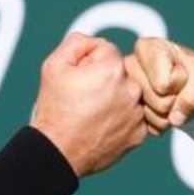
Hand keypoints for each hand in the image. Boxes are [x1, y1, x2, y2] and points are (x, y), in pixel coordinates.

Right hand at [30, 32, 145, 175]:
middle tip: (85, 97)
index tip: (78, 79)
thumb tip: (95, 43)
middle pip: (121, 72)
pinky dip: (122, 119)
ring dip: (116, 98)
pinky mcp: (139, 134)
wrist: (57, 152)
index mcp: (113, 69)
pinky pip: (134, 116)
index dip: (88, 62)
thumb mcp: (54, 64)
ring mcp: (138, 113)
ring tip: (94, 112)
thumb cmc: (54, 108)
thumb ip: (77, 42)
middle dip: (105, 79)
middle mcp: (132, 89)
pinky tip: (103, 125)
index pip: (107, 51)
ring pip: (130, 93)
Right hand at [126, 38, 193, 134]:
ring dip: (167, 114)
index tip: (181, 71)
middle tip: (174, 88)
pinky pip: (146, 128)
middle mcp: (127, 67)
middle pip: (158, 101)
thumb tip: (174, 118)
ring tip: (168, 97)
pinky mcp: (124, 110)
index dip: (181, 81)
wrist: (190, 89)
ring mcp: (123, 90)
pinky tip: (160, 108)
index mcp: (145, 47)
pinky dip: (160, 124)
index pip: (165, 83)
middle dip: (174, 100)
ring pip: (151, 117)